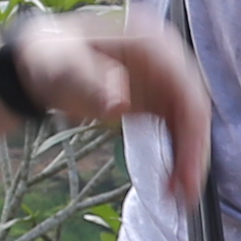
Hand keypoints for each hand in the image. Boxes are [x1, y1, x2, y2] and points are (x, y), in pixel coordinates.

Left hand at [12, 10, 209, 186]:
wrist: (45, 61)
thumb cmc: (55, 57)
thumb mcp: (66, 66)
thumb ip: (92, 83)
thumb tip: (121, 105)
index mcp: (153, 44)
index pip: (188, 91)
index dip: (192, 133)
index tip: (186, 169)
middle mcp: (167, 60)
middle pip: (195, 110)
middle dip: (193, 154)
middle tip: (185, 193)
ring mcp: (165, 81)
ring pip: (190, 124)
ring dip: (188, 160)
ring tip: (179, 196)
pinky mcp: (159, 100)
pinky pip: (177, 131)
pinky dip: (177, 157)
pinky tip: (171, 181)